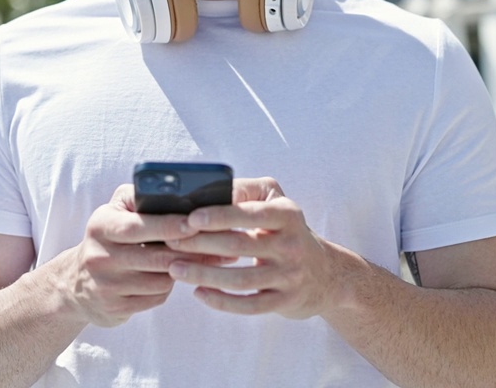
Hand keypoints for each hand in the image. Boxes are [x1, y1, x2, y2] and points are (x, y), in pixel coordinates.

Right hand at [61, 184, 224, 326]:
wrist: (75, 282)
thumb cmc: (109, 237)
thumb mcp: (115, 211)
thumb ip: (142, 197)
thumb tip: (183, 198)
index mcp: (101, 226)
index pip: (139, 226)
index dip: (170, 225)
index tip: (196, 222)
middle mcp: (99, 256)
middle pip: (155, 257)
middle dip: (189, 251)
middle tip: (219, 245)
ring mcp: (105, 285)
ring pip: (160, 280)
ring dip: (182, 270)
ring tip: (198, 260)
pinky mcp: (114, 308)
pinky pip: (155, 298)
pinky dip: (168, 287)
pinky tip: (172, 277)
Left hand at [163, 177, 341, 319]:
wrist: (326, 274)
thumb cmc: (287, 231)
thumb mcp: (276, 203)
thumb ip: (245, 191)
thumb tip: (209, 189)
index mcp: (288, 214)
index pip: (250, 213)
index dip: (219, 216)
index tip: (190, 218)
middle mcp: (292, 245)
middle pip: (239, 246)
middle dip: (200, 245)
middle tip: (170, 243)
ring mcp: (290, 276)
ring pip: (240, 279)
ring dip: (203, 274)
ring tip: (175, 269)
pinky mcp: (285, 302)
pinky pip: (248, 305)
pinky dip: (221, 301)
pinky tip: (199, 292)